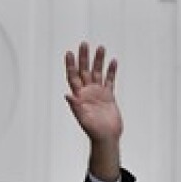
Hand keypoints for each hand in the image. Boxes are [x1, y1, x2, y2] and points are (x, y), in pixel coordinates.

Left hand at [63, 42, 122, 181]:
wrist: (107, 137)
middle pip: (85, 71)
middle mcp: (88, 92)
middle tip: (84, 44)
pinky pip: (110, 80)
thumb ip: (75, 106)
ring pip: (98, 72)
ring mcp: (98, 93)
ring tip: (100, 48)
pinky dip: (111, 71)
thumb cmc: (93, 130)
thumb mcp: (82, 118)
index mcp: (79, 96)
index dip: (71, 65)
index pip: (73, 77)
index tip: (69, 53)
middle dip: (84, 57)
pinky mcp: (109, 96)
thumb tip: (67, 94)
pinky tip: (113, 61)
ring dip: (98, 61)